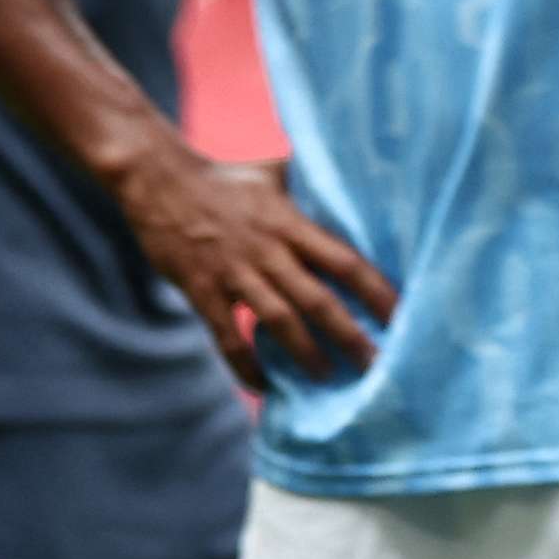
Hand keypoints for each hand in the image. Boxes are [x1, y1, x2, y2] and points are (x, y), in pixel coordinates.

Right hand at [109, 149, 395, 389]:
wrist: (159, 182)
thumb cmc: (224, 179)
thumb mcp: (274, 173)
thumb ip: (311, 181)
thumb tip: (353, 172)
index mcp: (289, 222)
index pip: (343, 260)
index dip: (374, 289)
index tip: (400, 314)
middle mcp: (267, 250)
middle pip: (317, 298)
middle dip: (349, 334)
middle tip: (376, 363)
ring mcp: (234, 273)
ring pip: (277, 320)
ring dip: (305, 353)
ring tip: (328, 377)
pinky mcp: (202, 291)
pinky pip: (227, 336)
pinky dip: (246, 365)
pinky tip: (264, 387)